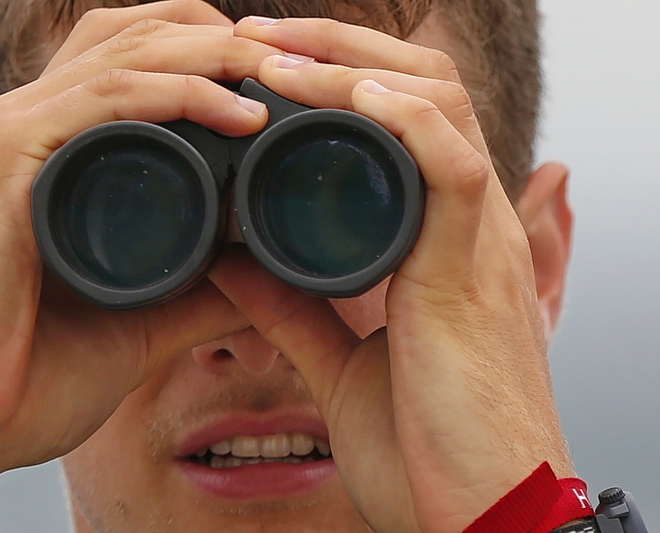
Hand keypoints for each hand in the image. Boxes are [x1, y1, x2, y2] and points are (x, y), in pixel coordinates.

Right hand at [0, 1, 281, 492]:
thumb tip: (263, 276)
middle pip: (132, 35)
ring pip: (125, 52)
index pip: (128, 60)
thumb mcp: (140, 319)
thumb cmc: (26, 374)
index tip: (270, 84)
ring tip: (276, 79)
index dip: (203, 54)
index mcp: (48, 152)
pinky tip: (238, 114)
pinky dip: (180, 95)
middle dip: (217, 37)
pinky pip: (105, 99)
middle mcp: (24, 125)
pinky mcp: (0, 157)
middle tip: (287, 70)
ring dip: (212, 54)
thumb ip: (201, 293)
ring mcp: (8, 133)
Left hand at [208, 17, 572, 531]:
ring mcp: (473, 241)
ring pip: (436, 108)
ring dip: (352, 68)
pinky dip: (407, 122)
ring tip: (275, 55)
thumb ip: (289, 307)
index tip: (258, 68)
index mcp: (431, 238)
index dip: (335, 77)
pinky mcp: (473, 272)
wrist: (481, 515)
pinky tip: (353, 97)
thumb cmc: (427, 442)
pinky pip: (454, 168)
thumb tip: (228, 261)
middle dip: (336, 48)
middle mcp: (461, 223)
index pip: (398, 118)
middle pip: (419, 88)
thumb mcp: (338, 359)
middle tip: (255, 38)